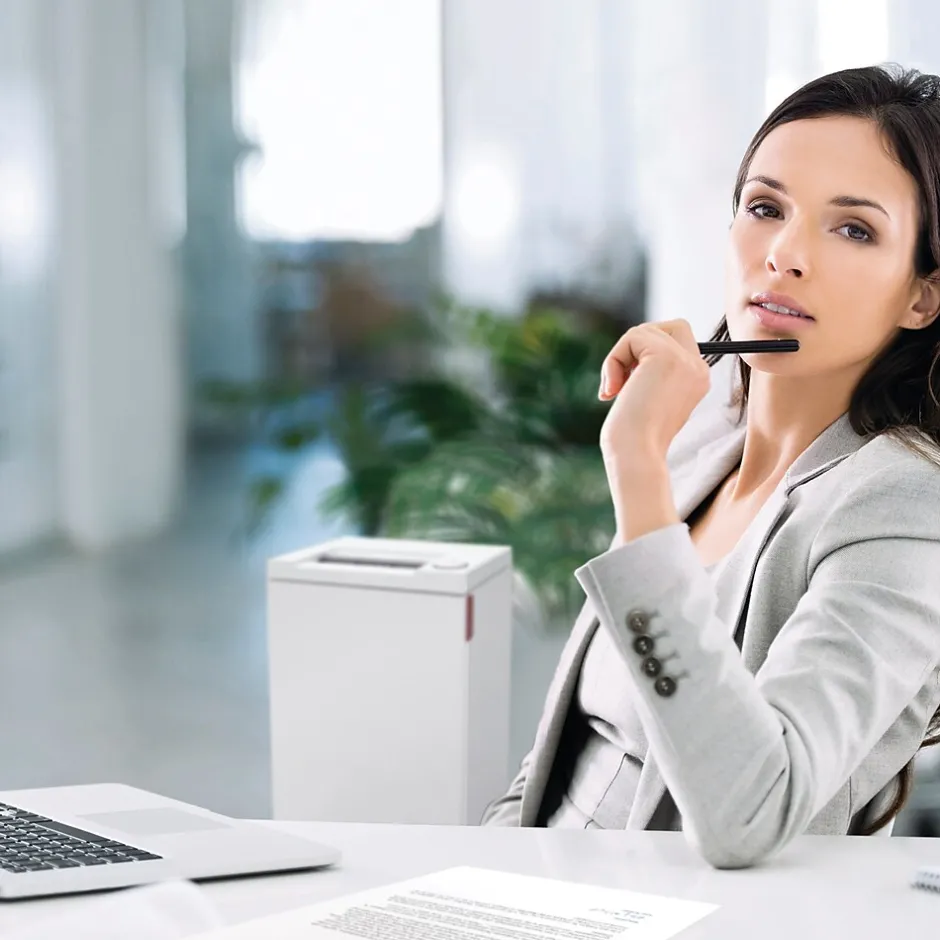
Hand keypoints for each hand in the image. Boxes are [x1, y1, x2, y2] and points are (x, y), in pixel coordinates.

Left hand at [598, 319, 710, 464]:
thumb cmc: (635, 437)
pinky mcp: (666, 356)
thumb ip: (652, 371)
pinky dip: (614, 359)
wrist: (636, 454)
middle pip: (670, 326)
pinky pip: (632, 336)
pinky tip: (612, 390)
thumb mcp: (650, 398)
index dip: (648, 352)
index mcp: (698, 379)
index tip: (631, 385)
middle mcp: (699, 367)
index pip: (679, 339)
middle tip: (623, 380)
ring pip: (645, 331)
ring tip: (614, 389)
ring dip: (619, 357)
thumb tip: (635, 344)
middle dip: (638, 345)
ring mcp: (686, 360)